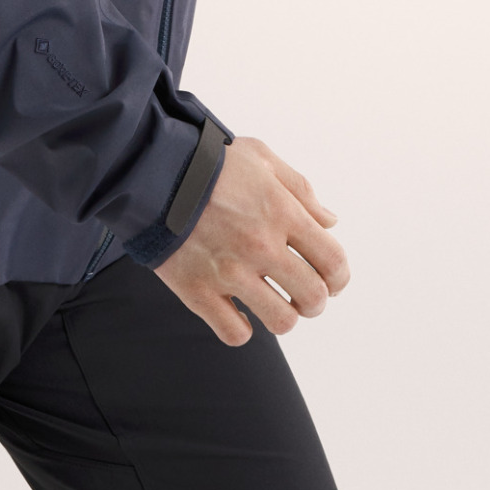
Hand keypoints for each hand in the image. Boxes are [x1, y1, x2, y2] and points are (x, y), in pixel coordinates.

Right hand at [154, 135, 348, 345]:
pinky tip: (237, 313)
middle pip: (313, 297)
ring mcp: (229, 272)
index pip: (333, 261)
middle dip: (315, 302)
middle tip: (304, 296)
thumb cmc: (207, 162)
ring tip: (274, 306)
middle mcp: (261, 245)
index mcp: (281, 212)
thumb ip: (300, 188)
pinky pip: (234, 333)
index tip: (332, 280)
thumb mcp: (260, 157)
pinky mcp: (198, 290)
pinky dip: (241, 329)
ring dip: (284, 317)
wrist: (150, 172)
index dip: (339, 277)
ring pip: (281, 322)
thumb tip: (330, 221)